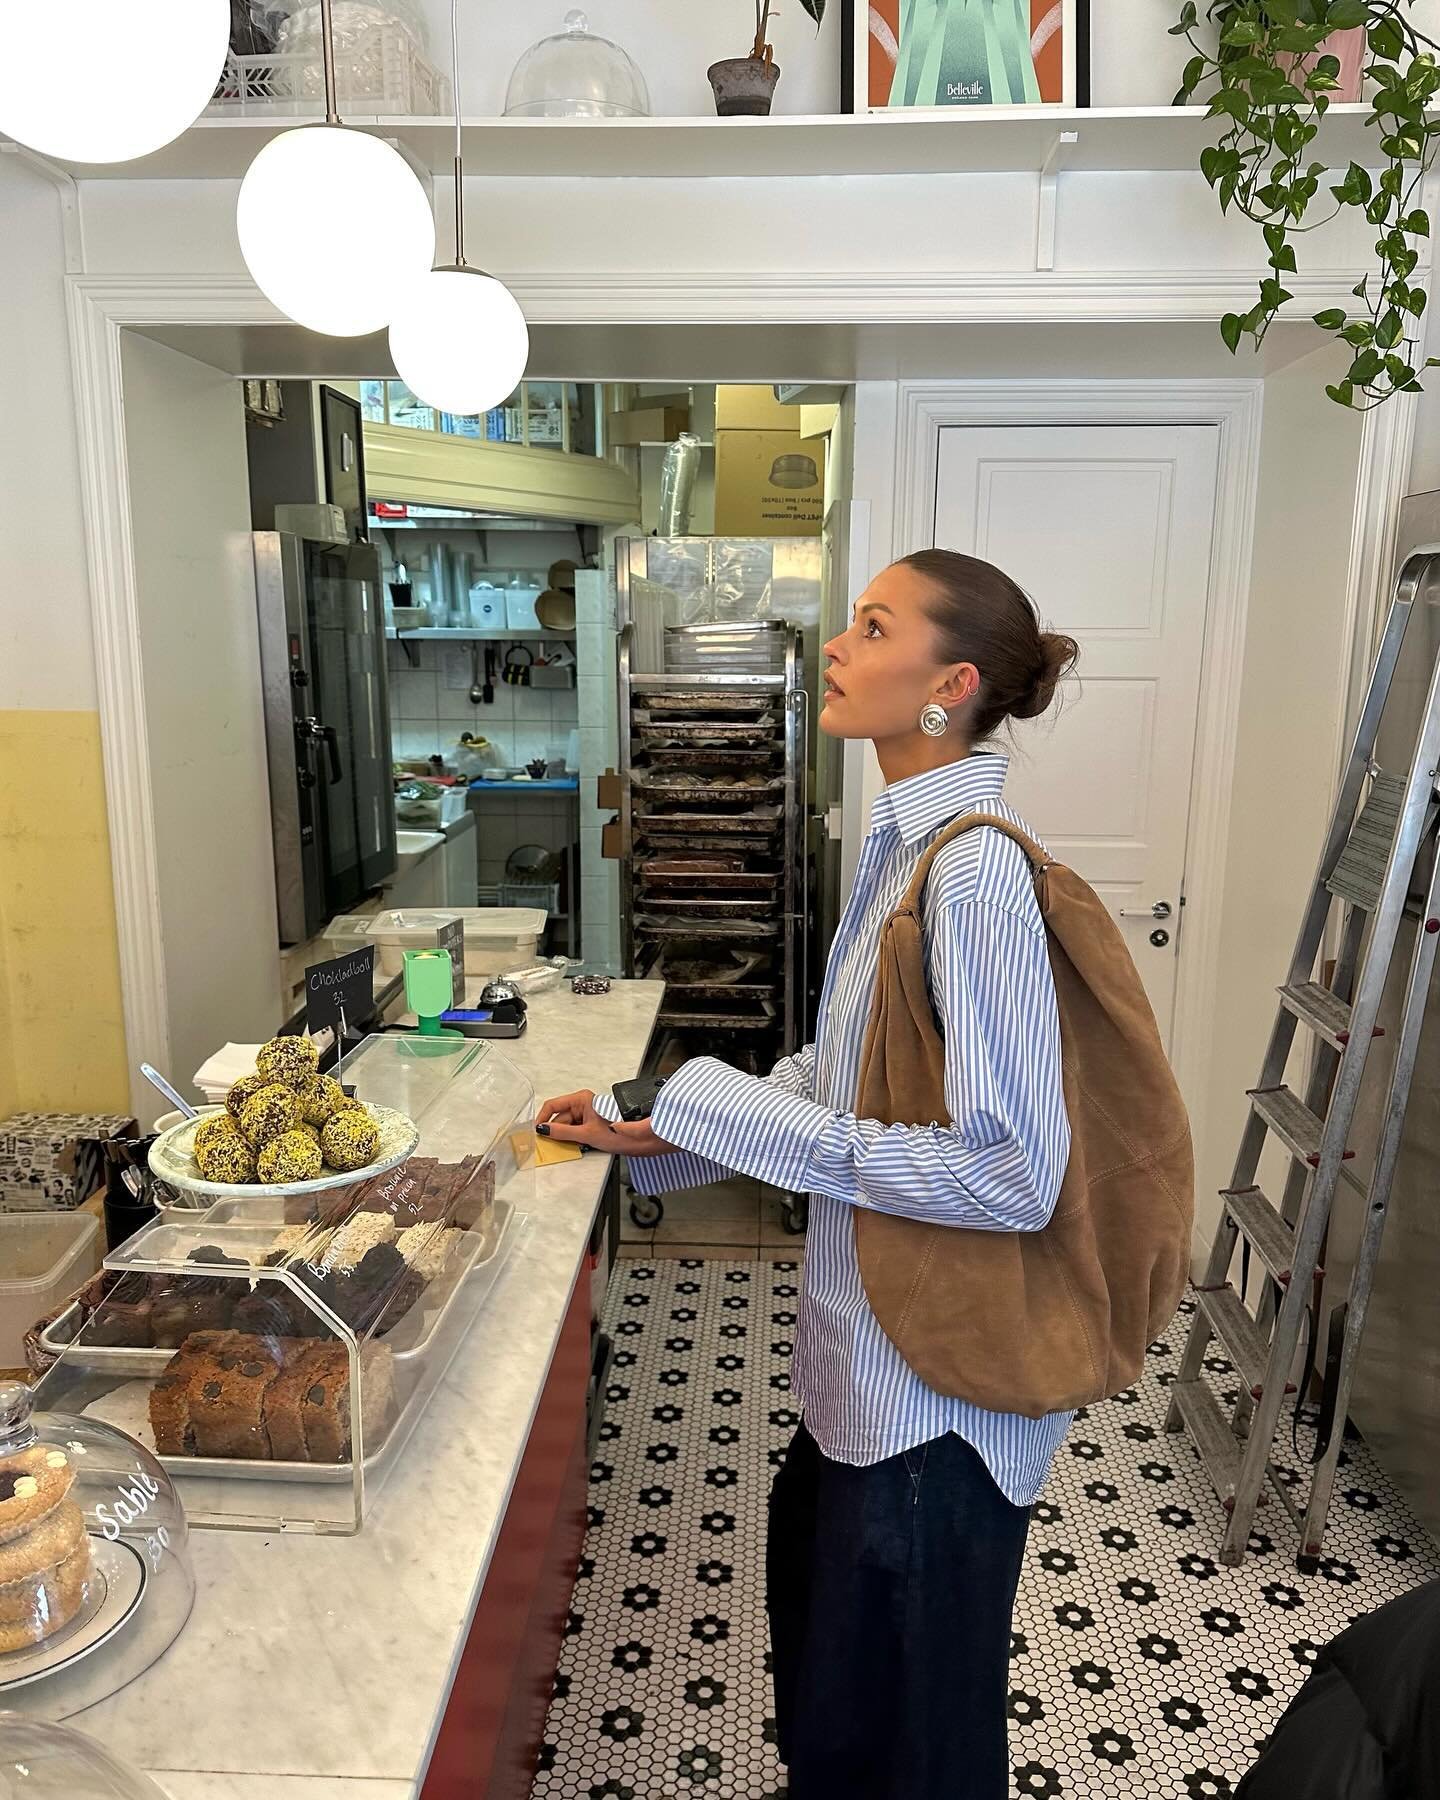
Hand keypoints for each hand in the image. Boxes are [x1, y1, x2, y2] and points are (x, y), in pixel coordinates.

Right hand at [536, 1090, 678, 1157]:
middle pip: (560, 1117)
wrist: (639, 1140)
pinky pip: (576, 1130)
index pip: (553, 1105)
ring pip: (568, 1125)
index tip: (536, 1130)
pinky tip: (576, 1145)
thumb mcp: (586, 1134)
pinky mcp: (592, 1124)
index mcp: (582, 1099)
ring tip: (566, 1146)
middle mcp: (584, 1104)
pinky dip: (573, 1138)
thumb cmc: (618, 1132)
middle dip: (555, 1130)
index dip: (543, 1118)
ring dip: (565, 1136)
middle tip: (547, 1144)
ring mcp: (588, 1114)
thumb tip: (544, 1129)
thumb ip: (562, 1132)